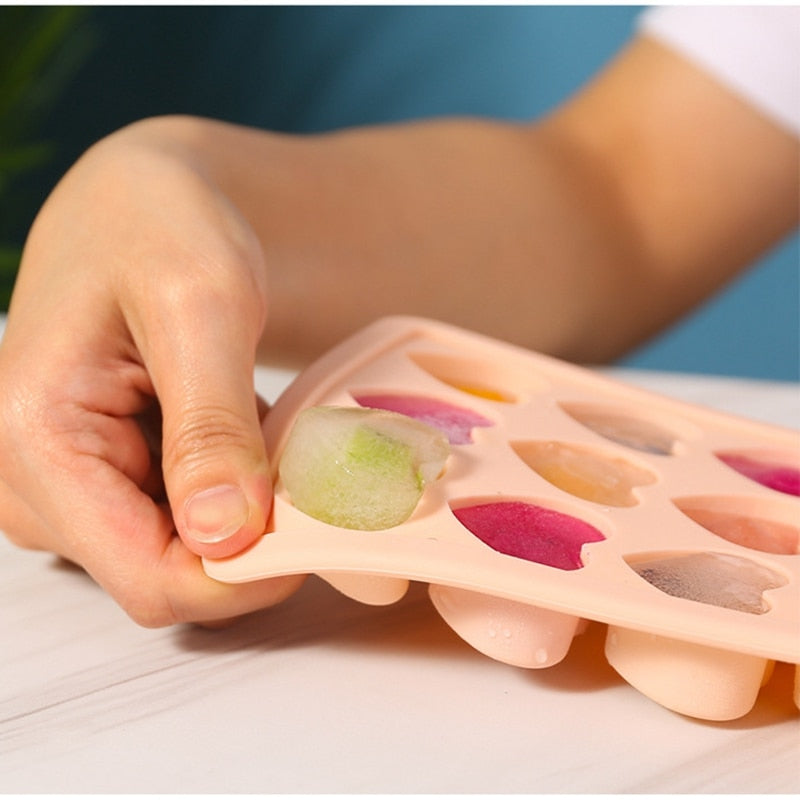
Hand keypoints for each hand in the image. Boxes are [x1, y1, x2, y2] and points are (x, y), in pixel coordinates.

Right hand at [0, 127, 303, 625]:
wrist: (146, 200)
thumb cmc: (163, 225)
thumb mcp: (201, 305)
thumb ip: (208, 427)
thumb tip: (223, 542)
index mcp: (35, 439)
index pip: (148, 579)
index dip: (246, 577)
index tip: (320, 529)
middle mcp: (33, 480)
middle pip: (165, 575)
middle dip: (251, 541)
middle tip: (306, 463)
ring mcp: (67, 486)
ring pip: (181, 554)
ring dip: (245, 512)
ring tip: (268, 427)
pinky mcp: (102, 478)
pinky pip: (182, 523)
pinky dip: (232, 492)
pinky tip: (245, 432)